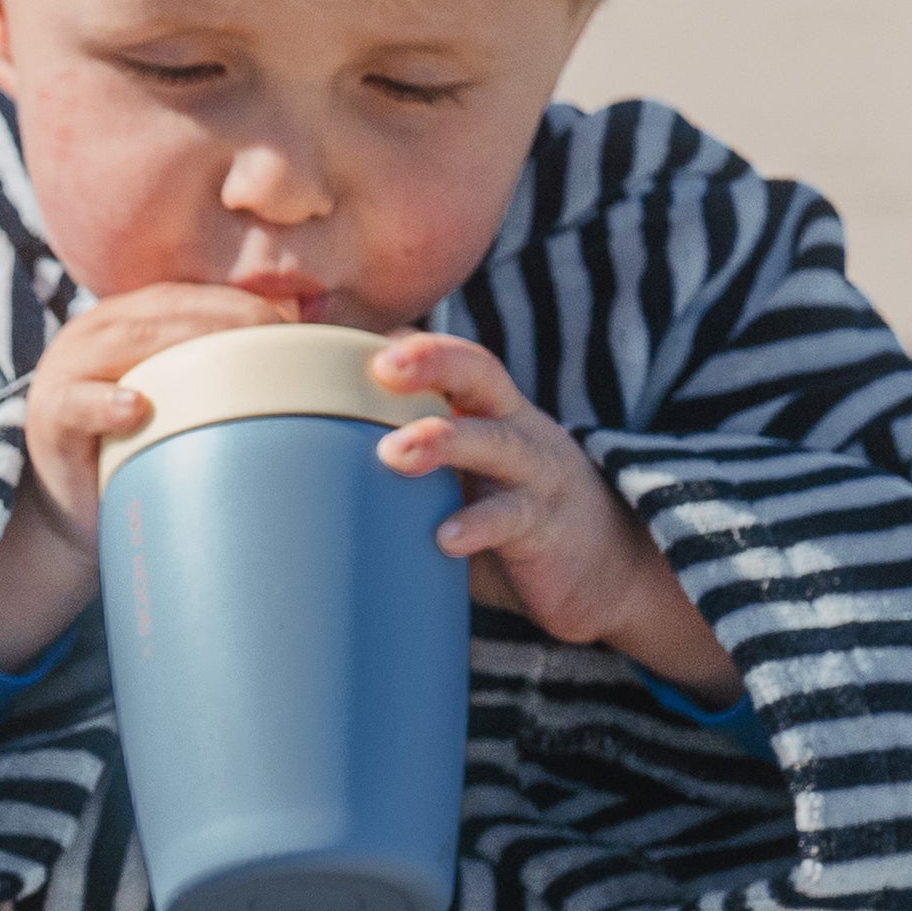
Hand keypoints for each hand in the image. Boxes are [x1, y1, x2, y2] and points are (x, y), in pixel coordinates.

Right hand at [0, 284, 293, 668]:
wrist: (79, 508)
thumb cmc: (145, 450)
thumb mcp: (186, 402)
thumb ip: (227, 374)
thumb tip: (316, 354)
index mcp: (134, 317)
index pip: (194, 295)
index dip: (245, 303)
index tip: (300, 327)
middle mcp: (97, 331)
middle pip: (165, 310)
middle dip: (226, 319)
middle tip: (284, 341)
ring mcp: (68, 370)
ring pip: (123, 341)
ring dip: (178, 345)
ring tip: (232, 363)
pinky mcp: (50, 417)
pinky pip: (77, 403)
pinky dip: (106, 403)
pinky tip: (137, 409)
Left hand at [366, 333, 736, 696]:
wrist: (606, 571)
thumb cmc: (507, 518)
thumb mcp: (458, 477)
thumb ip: (405, 463)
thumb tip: (306, 461)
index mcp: (486, 409)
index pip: (447, 357)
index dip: (406, 342)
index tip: (348, 339)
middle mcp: (513, 426)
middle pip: (479, 373)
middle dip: (432, 361)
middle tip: (381, 366)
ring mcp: (535, 472)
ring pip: (493, 440)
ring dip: (444, 441)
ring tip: (394, 452)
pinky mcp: (547, 524)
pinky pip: (511, 517)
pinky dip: (475, 526)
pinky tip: (443, 539)